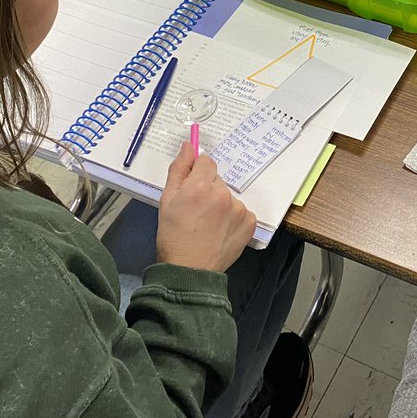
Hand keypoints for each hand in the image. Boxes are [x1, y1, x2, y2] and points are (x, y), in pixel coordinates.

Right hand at [157, 139, 256, 272]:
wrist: (189, 271)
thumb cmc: (173, 236)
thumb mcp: (167, 200)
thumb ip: (179, 169)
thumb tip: (188, 147)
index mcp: (201, 185)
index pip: (206, 161)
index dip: (197, 173)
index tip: (192, 187)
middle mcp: (223, 194)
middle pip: (217, 179)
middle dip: (207, 189)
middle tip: (196, 210)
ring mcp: (239, 209)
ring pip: (228, 196)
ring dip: (220, 204)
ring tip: (207, 224)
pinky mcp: (249, 222)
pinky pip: (241, 211)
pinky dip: (232, 217)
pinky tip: (220, 230)